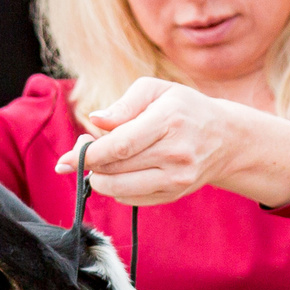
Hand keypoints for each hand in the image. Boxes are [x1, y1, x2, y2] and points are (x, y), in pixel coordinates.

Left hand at [54, 78, 289, 207]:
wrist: (225, 139)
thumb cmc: (184, 108)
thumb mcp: (156, 90)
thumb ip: (124, 104)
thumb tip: (95, 121)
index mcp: (169, 120)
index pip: (120, 145)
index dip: (87, 154)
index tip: (64, 159)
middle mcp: (176, 153)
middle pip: (116, 169)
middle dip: (89, 164)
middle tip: (82, 152)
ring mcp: (178, 178)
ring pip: (121, 188)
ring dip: (100, 179)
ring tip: (100, 162)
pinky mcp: (176, 194)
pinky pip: (132, 199)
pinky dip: (117, 188)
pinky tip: (121, 172)